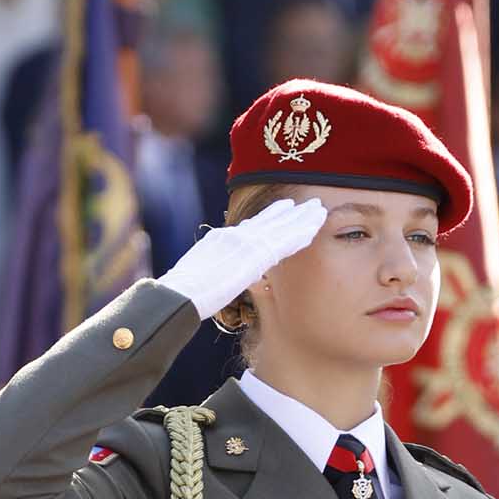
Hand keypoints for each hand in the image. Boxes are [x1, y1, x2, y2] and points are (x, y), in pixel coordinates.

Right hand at [159, 195, 327, 321]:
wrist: (180, 294)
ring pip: (282, 226)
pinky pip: (285, 241)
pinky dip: (301, 232)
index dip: (271, 215)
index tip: (285, 207)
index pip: (251, 225)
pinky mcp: (255, 255)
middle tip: (308, 203)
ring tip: (319, 208)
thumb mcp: (197, 276)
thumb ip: (213, 272)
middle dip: (290, 211)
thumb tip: (217, 281)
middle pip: (269, 220)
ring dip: (302, 217)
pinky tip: (315, 226)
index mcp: (221, 239)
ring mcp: (246, 243)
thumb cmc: (182, 295)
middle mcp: (236, 235)